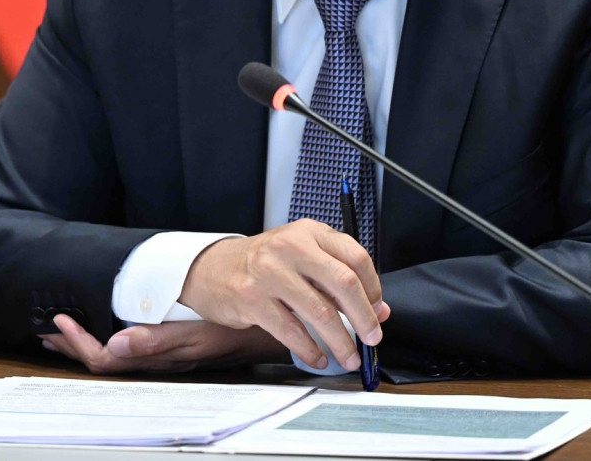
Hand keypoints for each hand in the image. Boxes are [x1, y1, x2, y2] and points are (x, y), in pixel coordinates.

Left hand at [39, 315, 286, 373]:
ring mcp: (165, 354)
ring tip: (66, 331)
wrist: (271, 327)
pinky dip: (112, 336)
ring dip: (88, 342)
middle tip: (48, 328)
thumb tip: (115, 344)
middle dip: (73, 346)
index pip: (104, 358)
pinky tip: (110, 326)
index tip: (59, 320)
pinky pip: (132, 346)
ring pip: (116, 355)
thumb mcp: (198, 332)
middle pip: (104, 360)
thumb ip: (158, 340)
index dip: (77, 343)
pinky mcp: (174, 345)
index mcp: (157, 356)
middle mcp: (156, 359)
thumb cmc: (238, 329)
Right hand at [177, 219, 389, 371]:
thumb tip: (376, 309)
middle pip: (343, 282)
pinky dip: (310, 350)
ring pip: (320, 311)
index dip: (373, 288)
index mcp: (309, 233)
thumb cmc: (264, 264)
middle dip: (364, 317)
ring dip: (341, 341)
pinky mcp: (252, 298)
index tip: (378, 311)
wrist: (212, 268)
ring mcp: (269, 272)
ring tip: (349, 356)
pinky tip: (318, 358)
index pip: (355, 257)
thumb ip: (336, 277)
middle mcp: (291, 247)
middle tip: (372, 337)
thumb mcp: (301, 257)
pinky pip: (291, 330)